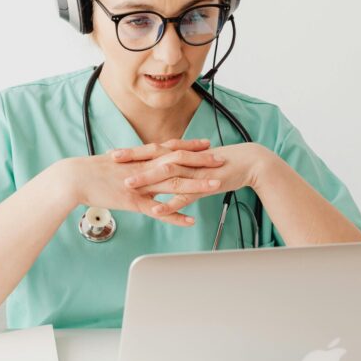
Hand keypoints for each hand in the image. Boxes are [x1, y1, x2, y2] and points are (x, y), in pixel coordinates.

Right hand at [64, 138, 219, 226]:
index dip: (190, 147)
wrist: (75, 177)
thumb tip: (139, 162)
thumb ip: (132, 163)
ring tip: (216, 185)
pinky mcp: (134, 201)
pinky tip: (190, 220)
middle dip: (202, 162)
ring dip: (197, 185)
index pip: (171, 149)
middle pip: (179, 162)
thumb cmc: (92, 170)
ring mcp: (141, 185)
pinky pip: (159, 210)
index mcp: (141, 158)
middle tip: (221, 160)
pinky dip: (175, 215)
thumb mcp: (116, 162)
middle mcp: (145, 168)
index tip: (206, 145)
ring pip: (174, 184)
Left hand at [112, 141, 271, 217]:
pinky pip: (184, 196)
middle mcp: (184, 159)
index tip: (113, 153)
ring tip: (128, 184)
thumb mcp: (194, 164)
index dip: (132, 152)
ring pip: (166, 174)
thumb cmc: (220, 163)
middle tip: (112, 159)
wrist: (248, 163)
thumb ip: (177, 168)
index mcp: (180, 153)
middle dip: (132, 158)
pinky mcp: (204, 185)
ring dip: (147, 178)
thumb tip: (161, 170)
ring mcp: (193, 172)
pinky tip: (156, 210)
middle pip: (154, 156)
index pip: (151, 150)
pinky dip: (170, 203)